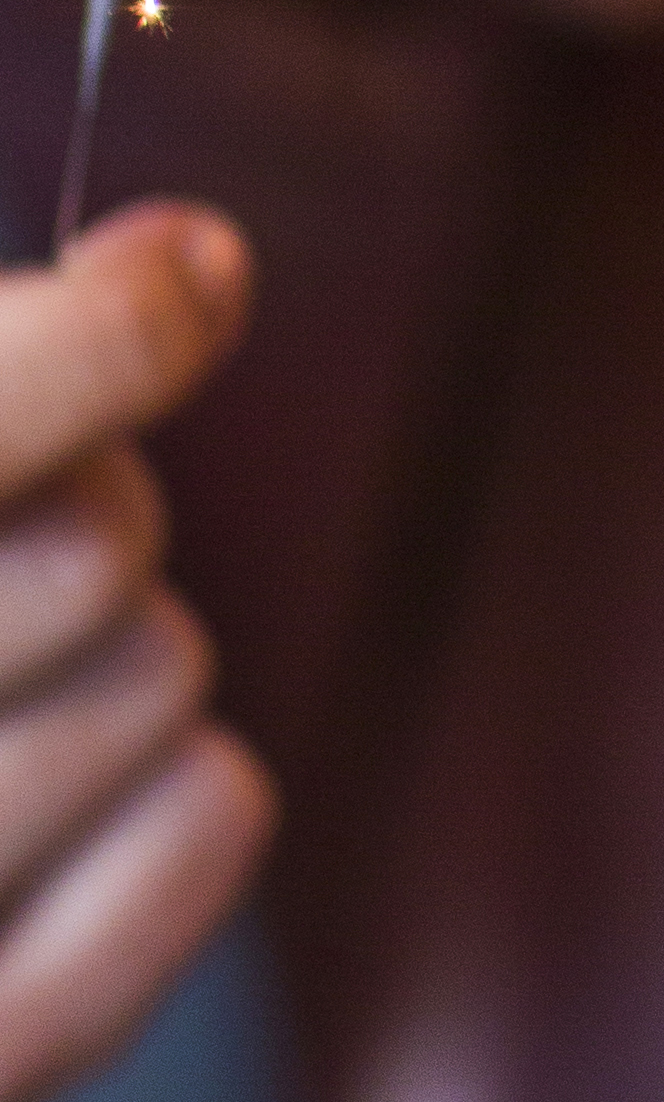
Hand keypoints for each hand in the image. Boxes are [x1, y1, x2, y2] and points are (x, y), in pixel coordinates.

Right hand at [0, 208, 273, 1101]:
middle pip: (92, 545)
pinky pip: (205, 829)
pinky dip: (187, 789)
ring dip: (115, 649)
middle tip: (5, 539)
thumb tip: (186, 271)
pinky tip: (103, 791)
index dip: (108, 330)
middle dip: (79, 504)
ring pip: (160, 675)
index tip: (187, 276)